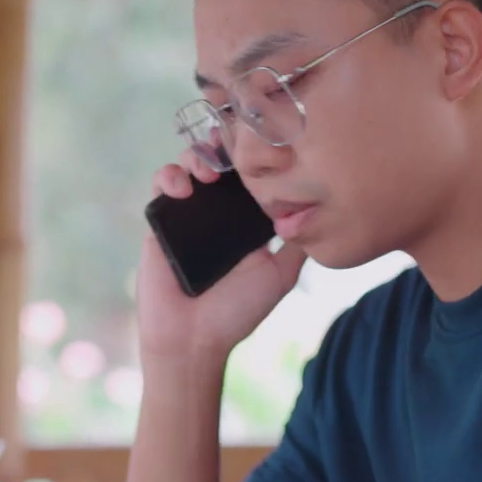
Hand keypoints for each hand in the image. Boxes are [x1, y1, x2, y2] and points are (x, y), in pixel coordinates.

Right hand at [138, 153, 307, 367]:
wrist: (193, 338)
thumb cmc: (237, 312)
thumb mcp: (281, 275)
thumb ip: (298, 244)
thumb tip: (320, 211)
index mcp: (246, 220)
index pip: (252, 174)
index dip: (256, 154)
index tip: (266, 142)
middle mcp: (218, 211)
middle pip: (221, 159)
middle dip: (226, 144)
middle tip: (234, 149)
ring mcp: (189, 212)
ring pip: (191, 163)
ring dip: (198, 155)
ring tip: (209, 171)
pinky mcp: (161, 219)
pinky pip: (162, 185)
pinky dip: (170, 176)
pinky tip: (184, 188)